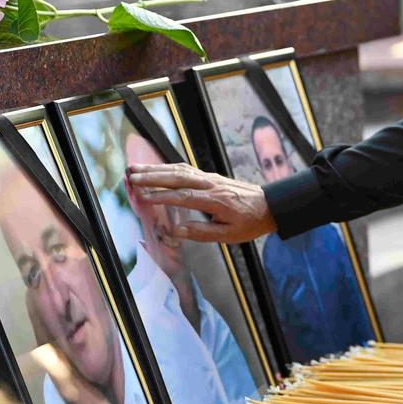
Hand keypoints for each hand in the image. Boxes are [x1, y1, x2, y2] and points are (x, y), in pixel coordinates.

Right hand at [125, 163, 276, 243]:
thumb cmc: (250, 223)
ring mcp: (212, 178)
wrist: (270, 206)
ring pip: (181, 170)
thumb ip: (202, 233)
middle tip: (132, 177)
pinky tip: (156, 169)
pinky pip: (187, 169)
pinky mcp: (211, 176)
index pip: (184, 196)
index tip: (143, 196)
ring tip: (136, 169)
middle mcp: (212, 185)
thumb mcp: (229, 235)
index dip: (162, 196)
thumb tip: (176, 231)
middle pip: (178, 177)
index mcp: (216, 200)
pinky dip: (169, 168)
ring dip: (158, 168)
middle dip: (153, 176)